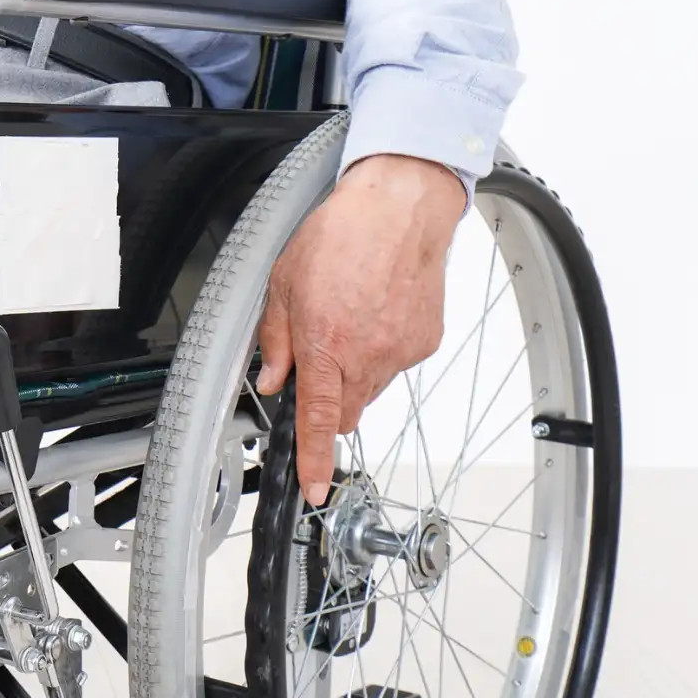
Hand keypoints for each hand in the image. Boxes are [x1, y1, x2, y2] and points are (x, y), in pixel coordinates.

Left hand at [255, 154, 465, 506]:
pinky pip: (394, 364)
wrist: (400, 208)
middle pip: (346, 411)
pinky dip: (380, 350)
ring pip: (370, 388)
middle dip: (328, 401)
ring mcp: (400, 351)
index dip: (315, 461)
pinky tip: (374, 312)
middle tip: (319, 358)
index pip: (319, 421)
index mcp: (326, 345)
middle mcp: (367, 355)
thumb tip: (273, 379)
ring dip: (353, 372)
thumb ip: (275, 340)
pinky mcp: (424, 342)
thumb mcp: (282, 284)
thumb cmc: (339, 236)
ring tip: (348, 318)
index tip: (315, 488)